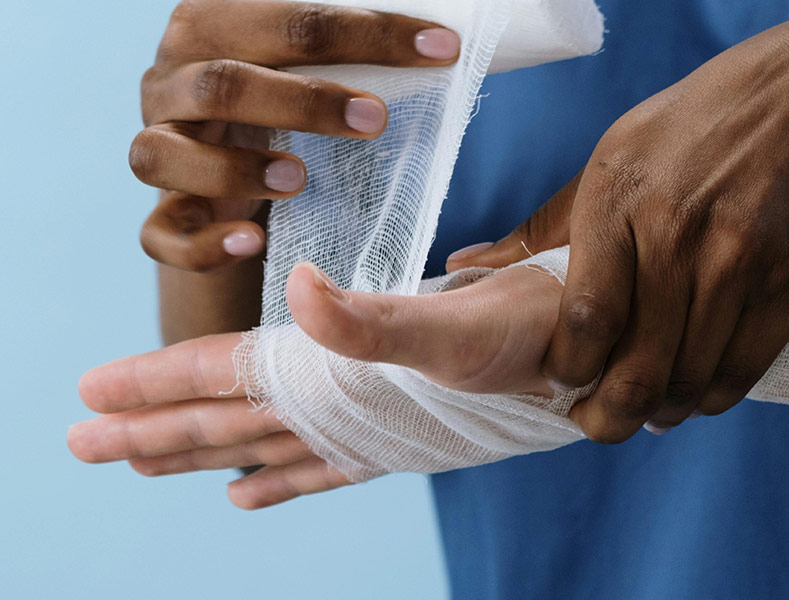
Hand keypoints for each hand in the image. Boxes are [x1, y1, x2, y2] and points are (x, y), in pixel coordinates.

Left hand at [68, 260, 564, 507]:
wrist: (587, 361)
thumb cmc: (530, 337)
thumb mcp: (455, 324)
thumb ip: (374, 322)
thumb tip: (303, 293)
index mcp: (338, 376)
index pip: (228, 376)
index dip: (158, 380)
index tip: (92, 393)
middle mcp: (340, 410)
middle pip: (226, 423)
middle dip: (151, 431)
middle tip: (81, 442)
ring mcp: (364, 428)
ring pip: (259, 446)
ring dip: (198, 453)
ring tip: (144, 463)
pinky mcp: (392, 435)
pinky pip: (318, 466)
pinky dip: (277, 480)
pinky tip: (242, 495)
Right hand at [135, 0, 458, 270]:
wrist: (225, 176)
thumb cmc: (277, 111)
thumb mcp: (301, 70)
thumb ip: (339, 53)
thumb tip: (439, 43)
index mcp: (209, 28)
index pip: (285, 17)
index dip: (366, 33)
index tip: (438, 51)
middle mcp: (169, 83)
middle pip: (221, 82)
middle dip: (305, 101)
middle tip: (376, 122)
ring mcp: (155, 149)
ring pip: (163, 155)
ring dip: (235, 169)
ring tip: (299, 179)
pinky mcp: (160, 215)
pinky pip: (159, 234)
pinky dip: (203, 244)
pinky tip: (252, 242)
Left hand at [447, 12, 788, 440]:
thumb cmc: (697, 123)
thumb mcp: (614, 156)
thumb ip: (543, 225)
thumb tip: (462, 267)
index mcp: (616, 201)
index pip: (584, 319)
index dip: (569, 370)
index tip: (562, 382)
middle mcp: (676, 235)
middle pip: (636, 365)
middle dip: (609, 415)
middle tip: (597, 424)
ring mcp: (738, 259)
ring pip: (689, 376)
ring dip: (662, 411)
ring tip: (647, 414)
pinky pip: (744, 367)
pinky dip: (713, 397)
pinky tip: (695, 396)